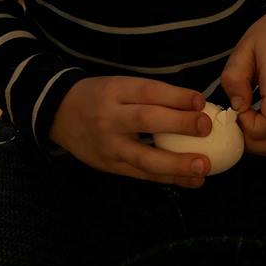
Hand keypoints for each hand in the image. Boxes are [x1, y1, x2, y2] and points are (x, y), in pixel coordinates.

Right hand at [49, 76, 212, 187]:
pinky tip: (191, 180)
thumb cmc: (99, 96)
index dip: (174, 96)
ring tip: (204, 167)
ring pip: (144, 157)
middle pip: (146, 120)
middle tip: (206, 127)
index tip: (199, 100)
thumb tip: (194, 105)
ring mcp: (109, 146)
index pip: (148, 91)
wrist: (58, 114)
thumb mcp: (118, 85)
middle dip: (179, 124)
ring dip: (177, 164)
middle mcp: (110, 117)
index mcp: (115, 90)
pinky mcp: (110, 167)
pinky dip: (168, 178)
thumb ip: (150, 95)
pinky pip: (142, 174)